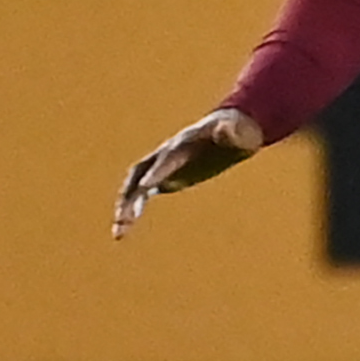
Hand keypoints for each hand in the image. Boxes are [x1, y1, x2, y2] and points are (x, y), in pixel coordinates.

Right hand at [114, 108, 263, 237]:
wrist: (229, 130)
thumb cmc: (238, 133)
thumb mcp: (240, 133)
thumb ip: (232, 132)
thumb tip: (227, 127)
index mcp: (185, 143)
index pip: (168, 159)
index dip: (158, 172)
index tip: (144, 188)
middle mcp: (167, 154)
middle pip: (141, 173)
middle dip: (131, 194)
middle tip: (124, 217)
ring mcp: (163, 166)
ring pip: (135, 186)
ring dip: (125, 206)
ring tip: (119, 232)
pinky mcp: (165, 177)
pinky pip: (141, 194)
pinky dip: (132, 209)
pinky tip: (124, 229)